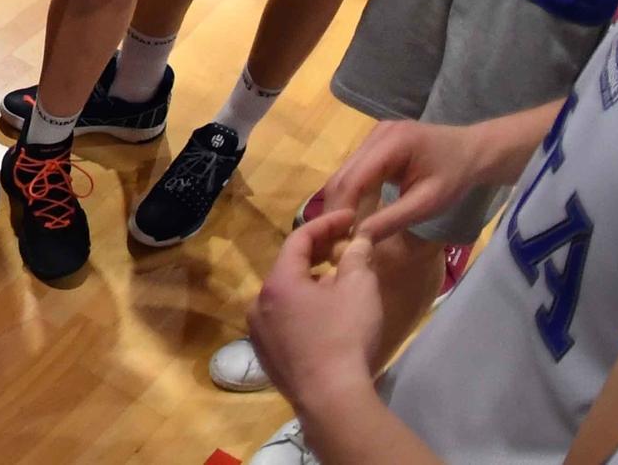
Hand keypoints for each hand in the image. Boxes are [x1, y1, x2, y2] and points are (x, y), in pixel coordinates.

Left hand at [247, 209, 385, 415]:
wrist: (331, 399)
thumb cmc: (345, 336)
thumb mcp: (359, 289)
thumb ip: (357, 256)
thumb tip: (359, 239)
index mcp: (278, 281)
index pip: (298, 239)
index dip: (325, 224)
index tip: (349, 218)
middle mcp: (259, 302)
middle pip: (289, 268)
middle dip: (317, 255)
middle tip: (344, 248)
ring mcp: (258, 331)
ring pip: (284, 296)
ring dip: (309, 285)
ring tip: (337, 283)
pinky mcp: (266, 355)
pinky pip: (283, 321)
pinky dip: (301, 311)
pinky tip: (323, 320)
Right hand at [315, 117, 493, 238]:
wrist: (474, 151)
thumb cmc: (456, 178)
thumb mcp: (429, 203)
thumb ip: (393, 219)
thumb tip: (360, 238)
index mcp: (392, 144)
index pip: (354, 179)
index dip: (342, 209)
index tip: (338, 239)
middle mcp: (376, 134)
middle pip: (343, 174)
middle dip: (337, 207)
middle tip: (335, 239)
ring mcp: (374, 135)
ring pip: (345, 171)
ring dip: (342, 201)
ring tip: (343, 229)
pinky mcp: (375, 141)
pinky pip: (355, 169)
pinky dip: (352, 192)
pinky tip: (355, 211)